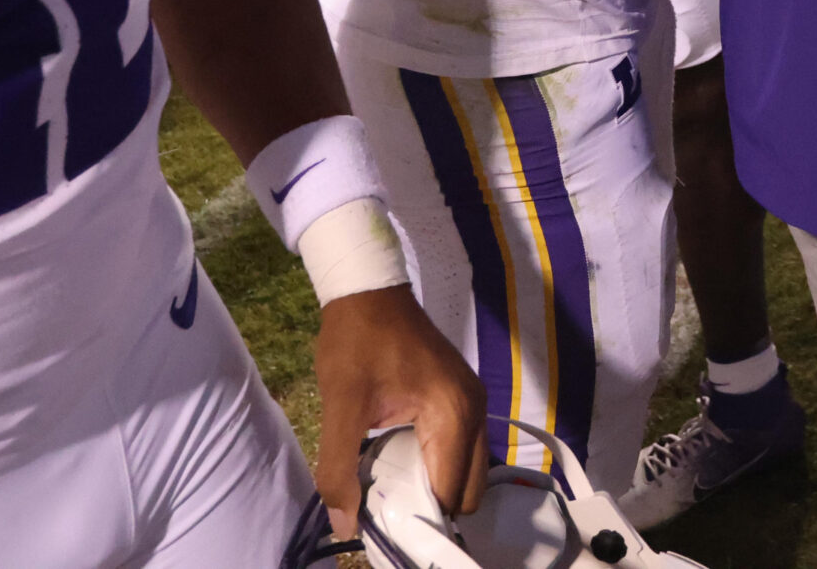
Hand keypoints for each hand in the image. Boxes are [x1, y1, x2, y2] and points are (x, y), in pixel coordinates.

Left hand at [311, 284, 487, 533]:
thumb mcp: (341, 406)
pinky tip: (401, 463)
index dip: (418, 518)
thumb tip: (345, 525)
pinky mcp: (465, 399)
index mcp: (454, 414)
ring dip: (435, 488)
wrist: (370, 290)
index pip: (448, 493)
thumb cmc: (356, 342)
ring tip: (392, 489)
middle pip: (468, 491)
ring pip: (468, 473)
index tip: (385, 527)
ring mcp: (476, 403)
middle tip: (389, 510)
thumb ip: (339, 468)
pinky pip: (462, 452)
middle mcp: (477, 411)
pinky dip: (437, 467)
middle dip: (431, 508)